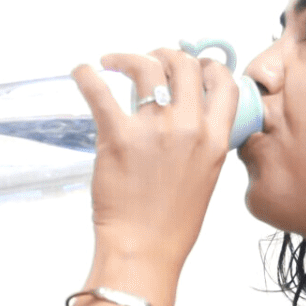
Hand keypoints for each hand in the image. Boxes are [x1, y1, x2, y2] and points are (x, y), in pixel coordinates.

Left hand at [70, 46, 241, 293]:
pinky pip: (99, 91)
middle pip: (183, 64)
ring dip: (128, 57)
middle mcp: (189, 128)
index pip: (223, 82)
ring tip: (113, 62)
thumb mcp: (205, 178)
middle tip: (148, 61)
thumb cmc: (171, 225)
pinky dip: (87, 75)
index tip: (192, 63)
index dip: (207, 65)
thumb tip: (186, 119)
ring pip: (146, 67)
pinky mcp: (118, 137)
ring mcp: (154, 130)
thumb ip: (202, 143)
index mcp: (215, 139)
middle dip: (165, 55)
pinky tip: (83, 71)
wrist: (144, 251)